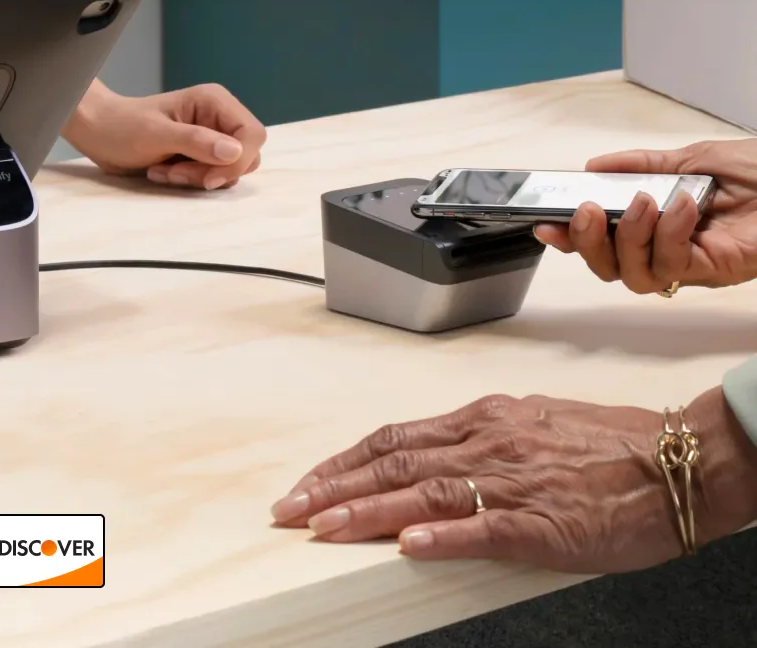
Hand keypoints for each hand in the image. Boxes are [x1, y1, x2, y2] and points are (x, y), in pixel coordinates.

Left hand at [64, 81, 264, 190]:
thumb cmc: (122, 127)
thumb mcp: (156, 135)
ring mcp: (211, 137)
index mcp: (214, 101)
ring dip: (198, 178)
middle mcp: (219, 117)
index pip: (252, 134)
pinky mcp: (201, 154)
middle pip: (246, 155)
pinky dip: (191, 181)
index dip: (238, 161)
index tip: (208, 179)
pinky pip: (214, 176)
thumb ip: (196, 142)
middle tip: (177, 173)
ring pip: (230, 170)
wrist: (98, 132)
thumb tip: (235, 152)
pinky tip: (163, 172)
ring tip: (165, 171)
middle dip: (214, 172)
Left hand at [269, 388, 756, 572]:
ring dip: (367, 511)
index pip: (393, 438)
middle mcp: (485, 441)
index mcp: (481, 419)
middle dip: (335, 486)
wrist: (674, 460)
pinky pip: (484, 527)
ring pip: (423, 491)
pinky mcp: (543, 521)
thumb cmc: (608, 444)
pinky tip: (408, 545)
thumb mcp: (530, 423)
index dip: (344, 461)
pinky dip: (442, 535)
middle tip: (289, 509)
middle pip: (393, 461)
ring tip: (323, 528)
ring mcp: (511, 480)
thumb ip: (479, 438)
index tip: (308, 482)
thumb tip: (433, 454)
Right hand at [534, 140, 756, 292]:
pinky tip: (681, 205)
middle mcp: (668, 250)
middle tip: (589, 211)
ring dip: (631, 237)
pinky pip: (674, 265)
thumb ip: (642, 165)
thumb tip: (593, 167)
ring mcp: (691, 265)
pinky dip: (669, 234)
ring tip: (646, 201)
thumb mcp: (691, 158)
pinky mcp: (714, 271)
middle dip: (588, 244)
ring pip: (635, 276)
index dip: (570, 238)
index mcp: (657, 225)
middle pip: (609, 269)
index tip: (546, 223)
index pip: (603, 242)